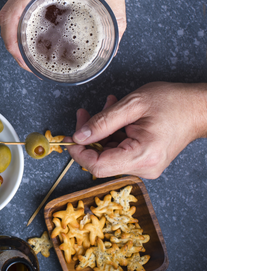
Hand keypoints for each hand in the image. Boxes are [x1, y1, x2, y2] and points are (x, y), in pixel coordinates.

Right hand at [0, 0, 137, 70]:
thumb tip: (114, 44)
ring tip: (35, 51)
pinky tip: (42, 31)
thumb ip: (115, 16)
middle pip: (7, 19)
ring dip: (19, 34)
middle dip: (15, 45)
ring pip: (13, 12)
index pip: (10, 17)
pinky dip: (26, 21)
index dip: (12, 44)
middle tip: (30, 62)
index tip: (23, 61)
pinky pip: (22, 4)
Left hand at [66, 82, 206, 178]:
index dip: (78, 152)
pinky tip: (117, 116)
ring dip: (102, 131)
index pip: (97, 166)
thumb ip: (103, 121)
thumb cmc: (174, 103)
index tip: (69, 136)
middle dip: (89, 136)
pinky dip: (114, 133)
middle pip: (101, 160)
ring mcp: (146, 166)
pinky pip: (120, 151)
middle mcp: (144, 167)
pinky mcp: (146, 161)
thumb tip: (79, 136)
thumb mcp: (133, 105)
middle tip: (84, 113)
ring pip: (109, 154)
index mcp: (142, 156)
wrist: (200, 108)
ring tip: (108, 106)